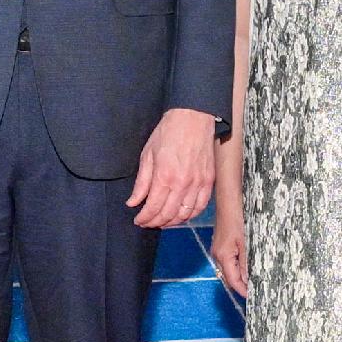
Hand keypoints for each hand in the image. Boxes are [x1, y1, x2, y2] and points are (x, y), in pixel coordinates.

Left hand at [126, 108, 216, 228]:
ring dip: (172, 222)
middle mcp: (182, 184)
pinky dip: (190, 215)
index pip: (153, 208)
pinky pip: (200, 206)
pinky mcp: (208, 181)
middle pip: (168, 215)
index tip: (138, 220)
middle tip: (148, 223)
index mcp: (164, 176)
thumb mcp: (147, 155)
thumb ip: (141, 182)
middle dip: (155, 222)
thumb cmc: (168, 133)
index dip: (144, 218)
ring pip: (185, 214)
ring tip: (163, 221)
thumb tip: (133, 202)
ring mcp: (198, 183)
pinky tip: (182, 215)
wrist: (192, 118)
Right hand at [211, 202, 247, 299]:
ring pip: (229, 269)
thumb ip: (246, 262)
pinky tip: (247, 266)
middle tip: (255, 292)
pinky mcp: (221, 243)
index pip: (233, 280)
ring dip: (240, 276)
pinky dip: (237, 266)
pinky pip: (229, 260)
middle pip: (229, 277)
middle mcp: (218, 254)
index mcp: (223, 256)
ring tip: (253, 282)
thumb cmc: (238, 217)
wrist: (229, 198)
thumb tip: (247, 280)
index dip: (242, 291)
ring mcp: (218, 248)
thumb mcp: (246, 242)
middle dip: (241, 286)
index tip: (252, 298)